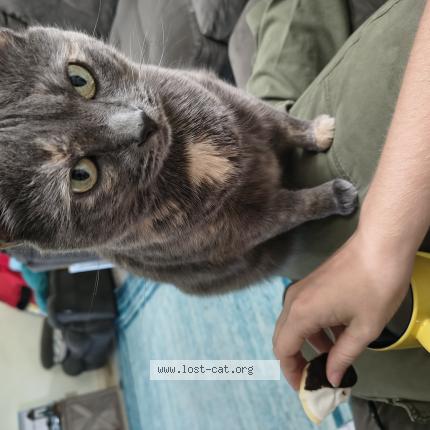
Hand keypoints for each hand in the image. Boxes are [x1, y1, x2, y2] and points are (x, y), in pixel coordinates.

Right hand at [272, 229, 414, 388]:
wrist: (379, 245)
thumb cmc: (375, 287)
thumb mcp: (363, 329)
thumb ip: (343, 356)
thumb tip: (332, 378)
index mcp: (301, 313)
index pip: (283, 350)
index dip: (291, 372)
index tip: (307, 387)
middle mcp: (293, 301)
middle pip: (283, 337)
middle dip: (297, 359)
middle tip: (317, 375)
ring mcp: (300, 289)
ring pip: (294, 324)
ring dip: (308, 343)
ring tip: (334, 354)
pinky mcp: (310, 283)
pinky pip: (303, 311)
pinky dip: (314, 327)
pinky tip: (338, 331)